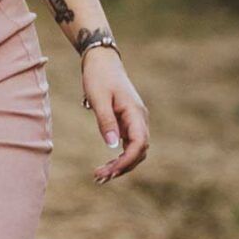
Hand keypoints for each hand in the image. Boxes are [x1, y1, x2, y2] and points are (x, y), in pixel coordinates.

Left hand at [82, 47, 149, 182]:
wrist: (102, 61)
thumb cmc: (99, 77)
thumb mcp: (99, 98)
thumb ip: (106, 121)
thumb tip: (112, 145)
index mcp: (135, 113)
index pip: (139, 143)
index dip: (127, 161)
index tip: (110, 171)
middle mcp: (139, 119)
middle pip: (139, 152)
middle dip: (122, 167)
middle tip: (99, 177)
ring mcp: (135, 121)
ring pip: (135, 151)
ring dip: (121, 165)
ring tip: (100, 176)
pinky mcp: (128, 123)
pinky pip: (128, 145)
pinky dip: (119, 157)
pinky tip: (107, 166)